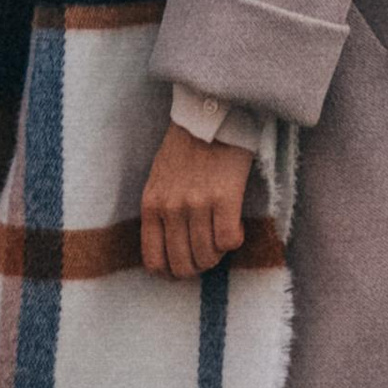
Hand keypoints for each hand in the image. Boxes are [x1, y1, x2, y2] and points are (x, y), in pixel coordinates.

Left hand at [140, 123, 254, 279]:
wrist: (210, 113)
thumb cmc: (185, 145)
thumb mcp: (158, 179)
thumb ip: (160, 211)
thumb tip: (169, 247)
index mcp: (152, 205)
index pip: (154, 261)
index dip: (171, 273)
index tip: (184, 268)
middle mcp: (172, 209)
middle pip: (183, 264)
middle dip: (198, 267)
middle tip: (208, 255)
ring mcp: (198, 204)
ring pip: (208, 256)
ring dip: (218, 254)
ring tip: (222, 238)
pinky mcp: (225, 197)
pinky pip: (229, 240)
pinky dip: (234, 241)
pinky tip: (236, 227)